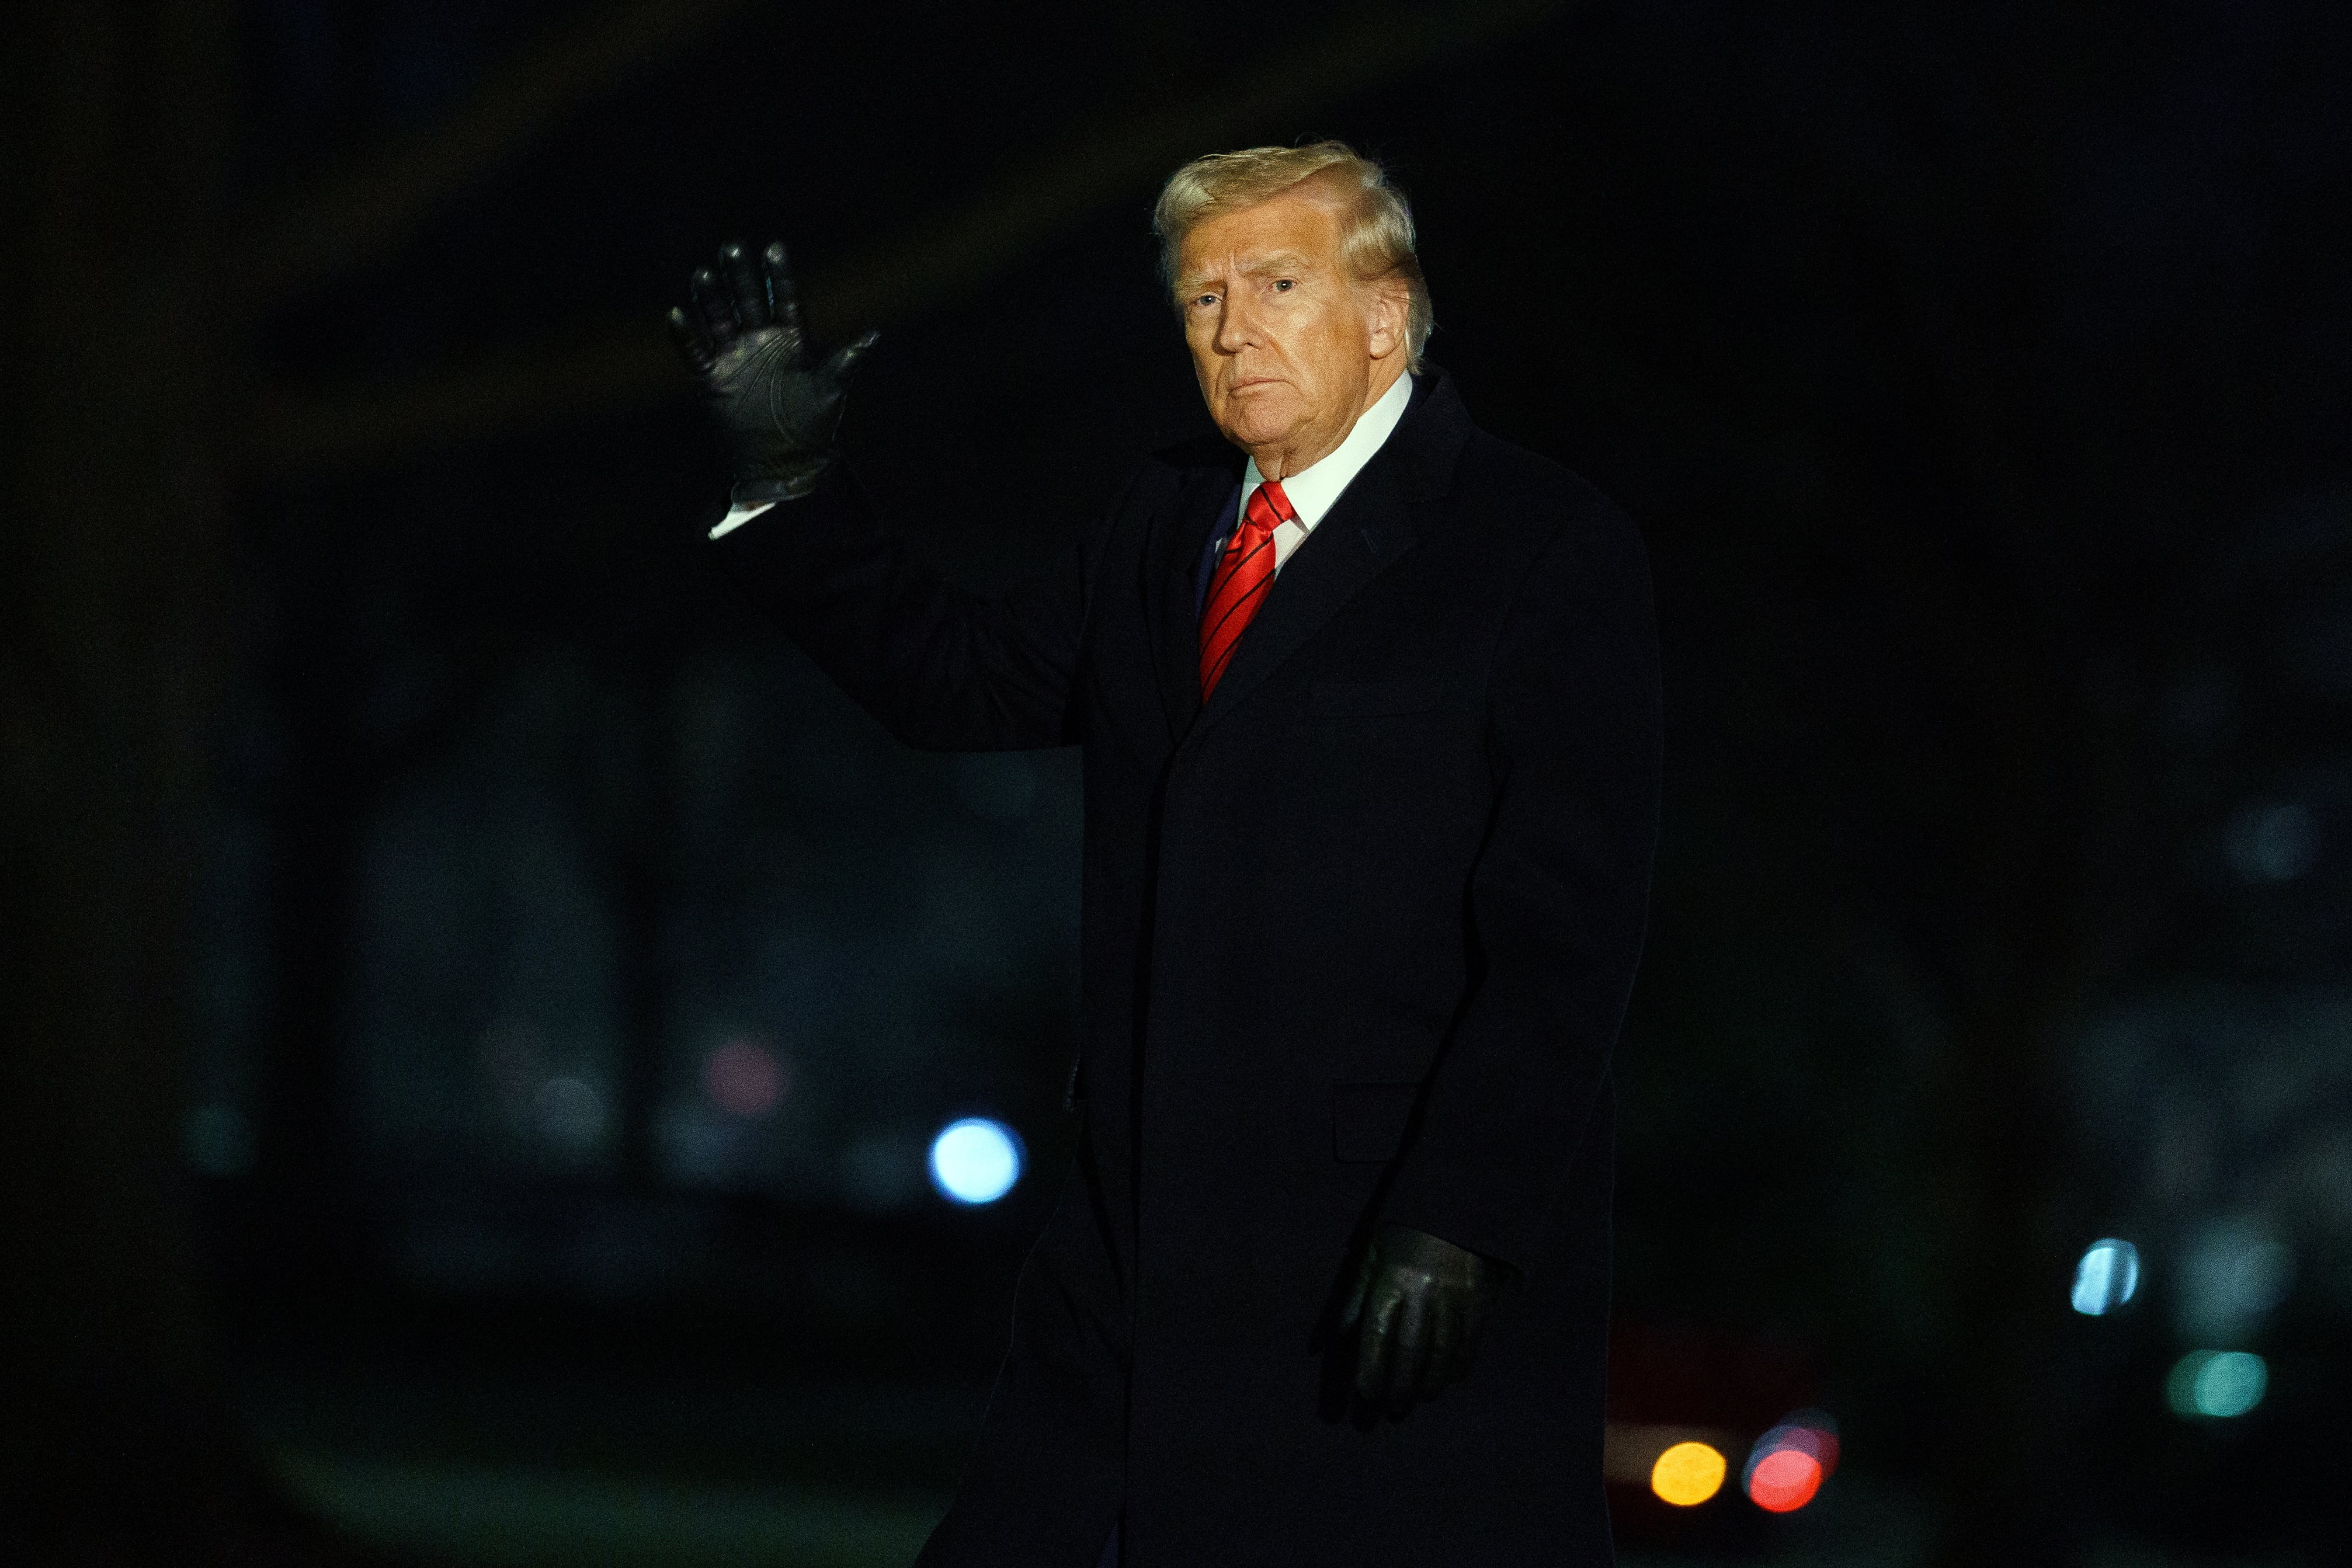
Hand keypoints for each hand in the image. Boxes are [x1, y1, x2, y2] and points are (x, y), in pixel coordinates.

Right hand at [667, 239, 879, 503]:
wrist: (785, 462)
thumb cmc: (814, 426)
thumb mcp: (830, 392)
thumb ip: (845, 363)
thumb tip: (872, 336)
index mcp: (790, 339)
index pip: (783, 298)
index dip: (778, 275)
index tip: (774, 247)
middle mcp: (760, 342)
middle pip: (747, 300)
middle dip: (740, 275)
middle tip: (733, 247)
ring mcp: (734, 357)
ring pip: (718, 318)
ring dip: (711, 297)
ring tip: (704, 273)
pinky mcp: (713, 378)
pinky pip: (695, 352)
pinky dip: (685, 335)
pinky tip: (676, 313)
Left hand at [1337, 1223, 1513, 1418]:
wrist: (1456, 1206)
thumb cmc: (1405, 1234)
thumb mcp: (1372, 1256)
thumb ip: (1353, 1297)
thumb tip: (1331, 1338)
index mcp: (1392, 1279)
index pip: (1378, 1334)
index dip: (1371, 1369)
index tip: (1365, 1393)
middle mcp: (1423, 1291)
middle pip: (1409, 1351)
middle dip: (1399, 1386)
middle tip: (1391, 1409)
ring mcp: (1455, 1297)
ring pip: (1441, 1352)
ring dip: (1429, 1383)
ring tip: (1419, 1400)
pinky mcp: (1480, 1300)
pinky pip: (1470, 1342)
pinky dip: (1458, 1366)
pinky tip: (1448, 1380)